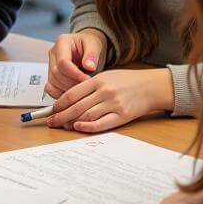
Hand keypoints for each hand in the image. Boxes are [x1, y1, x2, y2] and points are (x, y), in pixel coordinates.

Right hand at [45, 29, 108, 98]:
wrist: (87, 46)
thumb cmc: (89, 44)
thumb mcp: (94, 44)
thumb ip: (92, 54)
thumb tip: (89, 66)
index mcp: (62, 42)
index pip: (62, 62)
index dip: (74, 74)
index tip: (87, 79)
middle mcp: (54, 53)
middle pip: (56, 73)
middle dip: (72, 83)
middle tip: (86, 87)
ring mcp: (51, 65)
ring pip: (52, 82)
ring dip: (67, 89)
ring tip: (82, 90)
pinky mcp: (51, 75)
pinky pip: (50, 88)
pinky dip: (60, 94)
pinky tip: (73, 93)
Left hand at [47, 67, 173, 132]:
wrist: (151, 86)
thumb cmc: (126, 81)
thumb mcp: (105, 76)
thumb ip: (88, 86)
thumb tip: (68, 100)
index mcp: (98, 80)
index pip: (72, 93)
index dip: (59, 104)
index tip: (52, 110)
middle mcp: (104, 92)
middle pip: (76, 107)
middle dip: (61, 116)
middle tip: (51, 122)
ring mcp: (113, 104)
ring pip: (86, 116)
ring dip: (72, 122)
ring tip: (64, 126)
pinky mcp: (122, 116)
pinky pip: (101, 124)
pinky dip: (88, 127)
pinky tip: (79, 127)